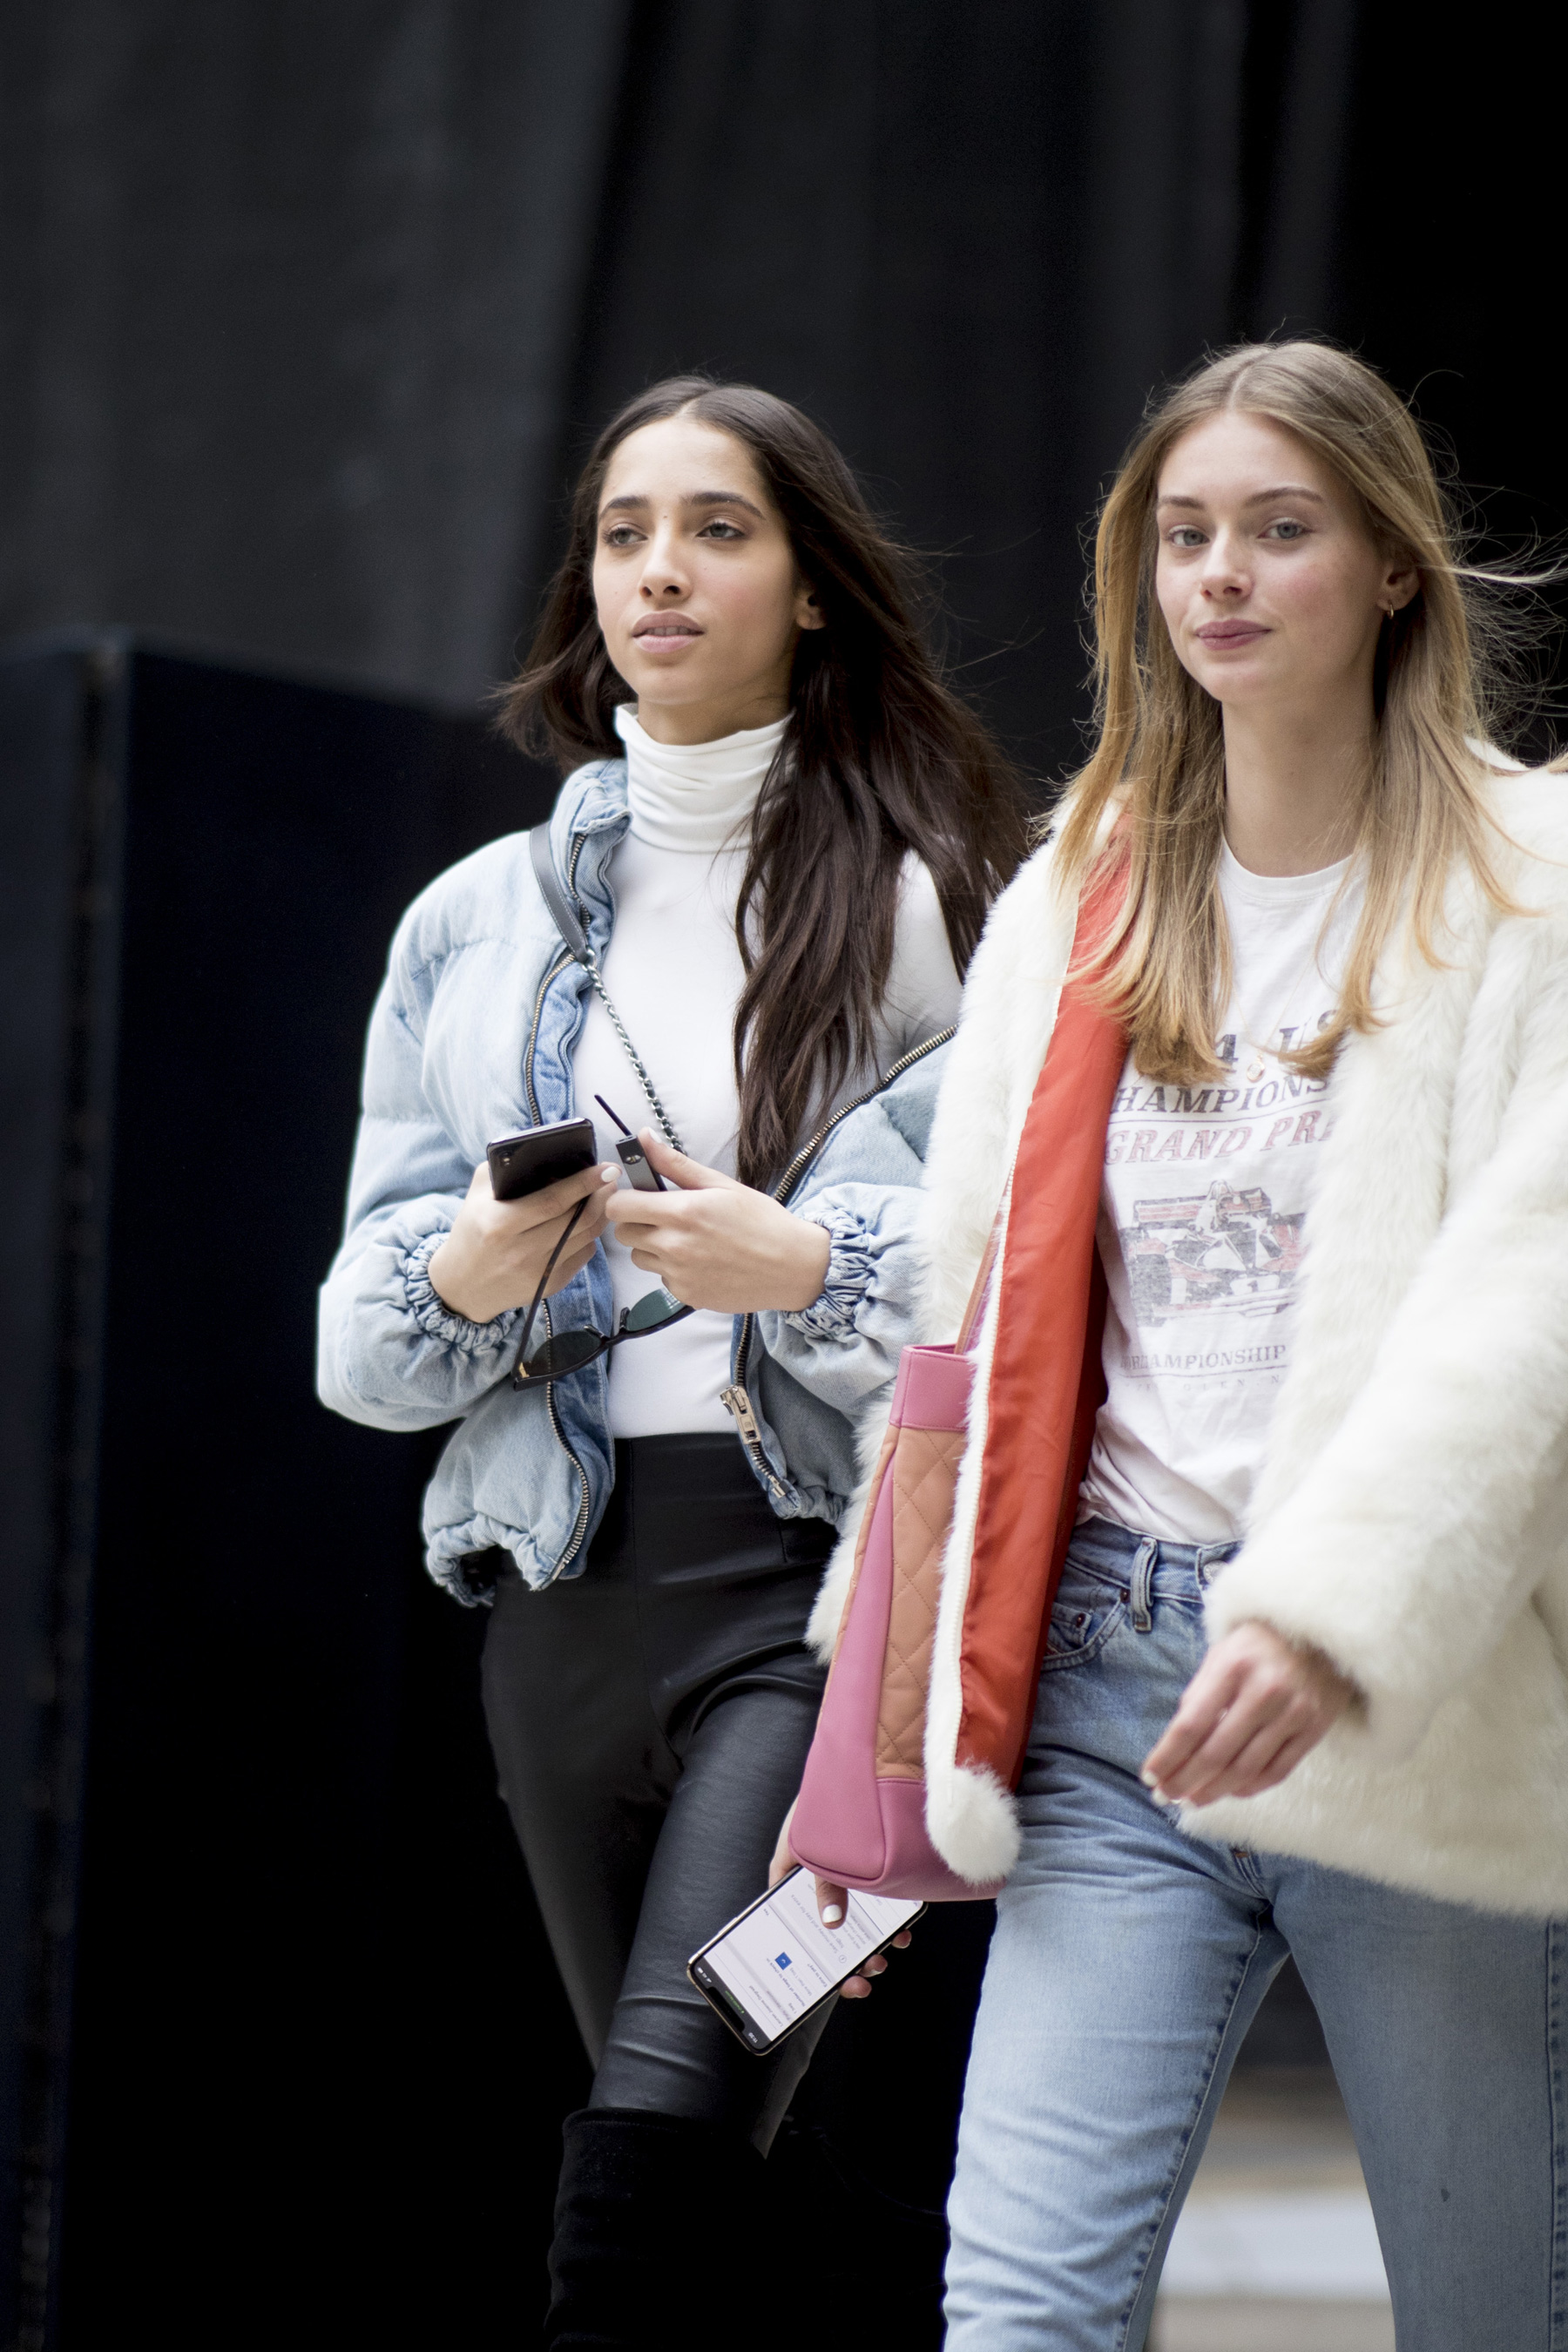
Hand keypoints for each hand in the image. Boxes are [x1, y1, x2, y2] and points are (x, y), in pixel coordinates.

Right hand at [427, 1160, 617, 1324]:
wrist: (463, 1285)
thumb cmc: (472, 1232)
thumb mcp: (476, 1196)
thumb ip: (501, 1170)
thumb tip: (539, 1153)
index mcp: (500, 1225)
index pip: (553, 1201)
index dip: (584, 1183)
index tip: (606, 1169)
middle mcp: (521, 1251)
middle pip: (577, 1220)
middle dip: (601, 1195)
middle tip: (612, 1178)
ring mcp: (539, 1272)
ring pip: (587, 1237)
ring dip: (601, 1213)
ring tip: (605, 1195)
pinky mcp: (551, 1286)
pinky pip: (583, 1255)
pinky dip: (589, 1236)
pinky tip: (587, 1222)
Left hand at [604, 1132, 831, 1312]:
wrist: (792, 1266)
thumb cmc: (762, 1222)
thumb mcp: (721, 1185)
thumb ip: (675, 1164)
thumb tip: (644, 1138)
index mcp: (683, 1212)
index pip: (620, 1206)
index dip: (625, 1198)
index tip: (640, 1196)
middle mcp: (675, 1246)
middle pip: (623, 1233)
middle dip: (638, 1222)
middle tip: (665, 1217)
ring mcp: (679, 1275)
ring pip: (640, 1258)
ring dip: (653, 1248)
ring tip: (687, 1240)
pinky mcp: (686, 1296)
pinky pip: (662, 1279)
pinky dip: (674, 1270)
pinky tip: (701, 1262)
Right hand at [768, 1804, 912, 1999]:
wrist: (861, 1761)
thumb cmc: (825, 1798)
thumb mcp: (817, 1846)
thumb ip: (823, 1885)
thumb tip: (832, 1924)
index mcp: (787, 1872)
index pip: (784, 1922)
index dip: (799, 1954)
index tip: (817, 1979)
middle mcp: (812, 1876)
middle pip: (823, 1928)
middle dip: (843, 1957)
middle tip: (864, 1976)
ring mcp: (840, 1872)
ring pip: (852, 1918)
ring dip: (867, 1941)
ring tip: (884, 1957)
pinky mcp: (866, 1865)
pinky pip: (874, 1901)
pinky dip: (886, 1919)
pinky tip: (901, 1929)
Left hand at [1141, 1620, 1358, 1806]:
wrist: (1321, 1633)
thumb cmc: (1258, 1646)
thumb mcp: (1221, 1655)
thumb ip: (1199, 1695)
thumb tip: (1175, 1745)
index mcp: (1232, 1667)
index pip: (1191, 1725)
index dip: (1168, 1756)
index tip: (1149, 1776)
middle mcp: (1265, 1691)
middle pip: (1216, 1753)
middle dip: (1185, 1780)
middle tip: (1167, 1795)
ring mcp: (1293, 1712)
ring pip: (1245, 1769)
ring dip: (1214, 1790)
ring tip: (1193, 1799)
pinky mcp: (1314, 1728)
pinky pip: (1277, 1771)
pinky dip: (1250, 1787)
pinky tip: (1230, 1791)